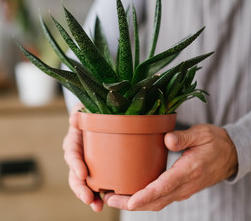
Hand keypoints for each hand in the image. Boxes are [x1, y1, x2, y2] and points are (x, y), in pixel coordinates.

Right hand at [62, 103, 103, 211]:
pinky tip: (104, 204)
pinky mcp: (99, 171)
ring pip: (84, 184)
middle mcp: (79, 156)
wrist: (104, 117)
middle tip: (87, 197)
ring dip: (89, 196)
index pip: (72, 153)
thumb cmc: (93, 112)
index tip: (82, 174)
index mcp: (75, 142)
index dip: (75, 164)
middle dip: (80, 188)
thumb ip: (79, 113)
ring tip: (97, 206)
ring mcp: (88, 165)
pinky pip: (98, 185)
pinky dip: (100, 196)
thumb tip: (73, 119)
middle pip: (75, 175)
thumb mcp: (85, 108)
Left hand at [104, 124, 237, 210]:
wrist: (230, 156)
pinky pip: (160, 199)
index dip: (146, 195)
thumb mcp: (202, 134)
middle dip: (131, 203)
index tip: (130, 202)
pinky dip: (143, 200)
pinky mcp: (179, 189)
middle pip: (156, 201)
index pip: (165, 186)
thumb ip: (184, 137)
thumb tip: (167, 140)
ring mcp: (182, 190)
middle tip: (109, 199)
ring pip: (157, 202)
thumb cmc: (214, 143)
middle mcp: (185, 185)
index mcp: (189, 171)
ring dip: (135, 204)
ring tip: (113, 199)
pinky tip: (128, 195)